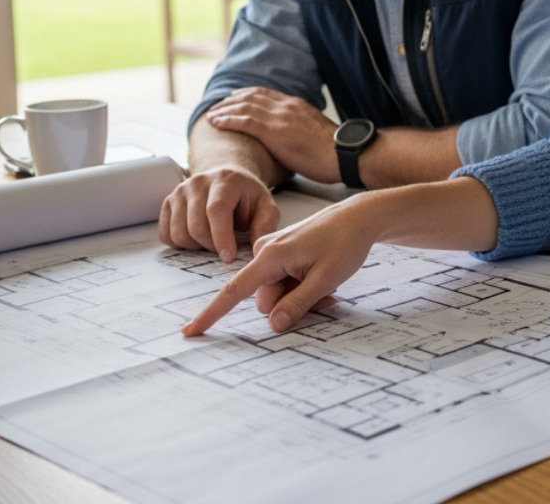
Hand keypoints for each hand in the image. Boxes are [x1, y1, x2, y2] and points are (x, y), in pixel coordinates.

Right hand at [159, 165, 281, 263]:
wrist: (226, 179)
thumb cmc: (246, 196)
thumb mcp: (265, 206)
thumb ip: (265, 226)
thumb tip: (257, 251)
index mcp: (224, 180)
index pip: (216, 210)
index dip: (221, 237)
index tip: (228, 257)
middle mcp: (197, 183)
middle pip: (196, 226)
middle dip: (211, 246)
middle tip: (225, 249)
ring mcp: (179, 192)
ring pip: (179, 233)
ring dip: (196, 247)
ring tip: (212, 241)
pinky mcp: (168, 203)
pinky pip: (166, 234)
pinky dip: (180, 245)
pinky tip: (197, 240)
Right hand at [182, 199, 378, 336]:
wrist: (359, 216)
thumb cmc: (346, 242)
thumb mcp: (326, 278)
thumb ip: (298, 303)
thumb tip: (274, 325)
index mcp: (271, 256)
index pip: (235, 290)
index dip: (213, 313)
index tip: (190, 331)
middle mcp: (265, 252)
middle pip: (266, 299)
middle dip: (291, 305)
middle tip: (327, 297)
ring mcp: (273, 252)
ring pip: (277, 293)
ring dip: (299, 296)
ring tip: (328, 285)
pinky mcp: (281, 253)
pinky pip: (283, 282)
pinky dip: (300, 287)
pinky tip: (321, 277)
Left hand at [205, 88, 338, 181]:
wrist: (344, 154)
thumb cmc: (335, 152)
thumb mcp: (317, 133)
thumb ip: (302, 129)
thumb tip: (295, 138)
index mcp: (296, 105)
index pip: (266, 93)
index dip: (247, 94)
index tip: (235, 97)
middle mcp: (286, 106)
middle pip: (251, 96)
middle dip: (231, 100)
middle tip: (217, 106)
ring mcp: (280, 117)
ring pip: (244, 106)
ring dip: (224, 109)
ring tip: (211, 115)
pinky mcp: (274, 131)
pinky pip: (244, 121)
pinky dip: (227, 119)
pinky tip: (216, 122)